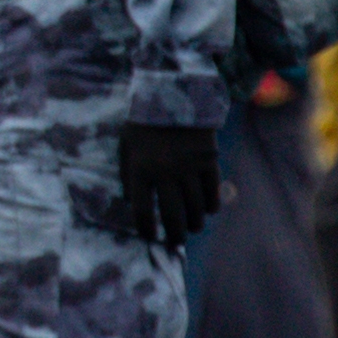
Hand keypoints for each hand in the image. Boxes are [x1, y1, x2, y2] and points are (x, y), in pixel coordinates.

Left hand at [119, 122, 222, 246]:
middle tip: (174, 242)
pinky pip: (212, 190)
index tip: (150, 238)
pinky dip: (211, 204)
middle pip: (172, 215)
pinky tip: (207, 211)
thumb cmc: (144, 123)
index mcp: (140, 171)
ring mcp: (188, 167)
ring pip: (194, 206)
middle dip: (173, 234)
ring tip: (192, 229)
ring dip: (194, 222)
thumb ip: (126, 175)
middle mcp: (164, 173)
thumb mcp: (125, 146)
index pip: (143, 211)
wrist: (174, 94)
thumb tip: (130, 203)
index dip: (147, 230)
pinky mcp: (208, 160)